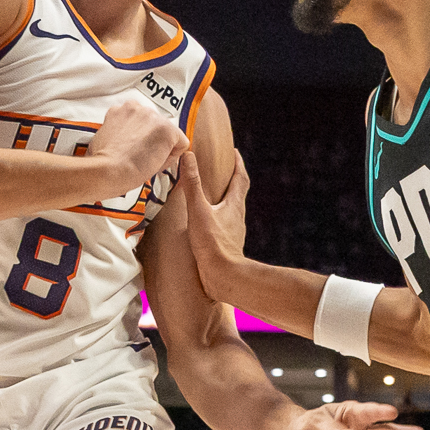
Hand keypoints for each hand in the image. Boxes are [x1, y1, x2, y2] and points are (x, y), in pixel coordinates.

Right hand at [85, 99, 186, 204]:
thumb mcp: (102, 138)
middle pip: (155, 126)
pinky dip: (172, 157)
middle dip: (151, 141)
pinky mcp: (167, 130)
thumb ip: (116, 132)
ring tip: (146, 162)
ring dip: (161, 148)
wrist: (107, 170)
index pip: (140, 121)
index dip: (139, 139)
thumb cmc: (100, 162)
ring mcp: (153, 117)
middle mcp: (137, 107)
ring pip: (168, 135)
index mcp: (120, 110)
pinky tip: (155, 164)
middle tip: (141, 158)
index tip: (133, 150)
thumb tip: (121, 143)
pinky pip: (181, 144)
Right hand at [179, 149, 251, 292]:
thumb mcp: (198, 211)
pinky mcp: (228, 245)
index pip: (240, 178)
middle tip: (223, 169)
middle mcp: (238, 217)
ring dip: (225, 200)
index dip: (238, 164)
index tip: (234, 152)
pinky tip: (208, 223)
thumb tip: (189, 156)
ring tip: (213, 195)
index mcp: (233, 205)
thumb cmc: (212, 244)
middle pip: (238, 193)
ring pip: (232, 210)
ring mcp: (234, 232)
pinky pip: (225, 225)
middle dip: (232, 179)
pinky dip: (218, 217)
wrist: (224, 277)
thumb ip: (193, 184)